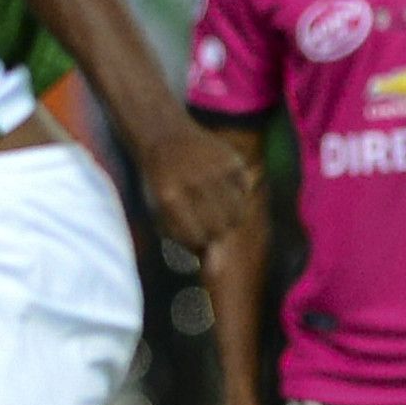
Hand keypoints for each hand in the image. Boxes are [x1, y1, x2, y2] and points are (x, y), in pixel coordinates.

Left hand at [139, 123, 253, 249]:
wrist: (161, 133)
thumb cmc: (160, 180)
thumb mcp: (159, 209)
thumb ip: (186, 240)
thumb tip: (215, 271)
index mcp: (169, 196)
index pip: (197, 238)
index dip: (196, 240)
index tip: (190, 230)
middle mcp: (192, 180)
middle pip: (221, 228)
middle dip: (215, 230)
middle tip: (205, 218)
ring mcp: (213, 168)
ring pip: (238, 213)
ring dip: (230, 216)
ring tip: (216, 207)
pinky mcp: (230, 157)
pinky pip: (245, 189)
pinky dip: (237, 192)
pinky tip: (221, 184)